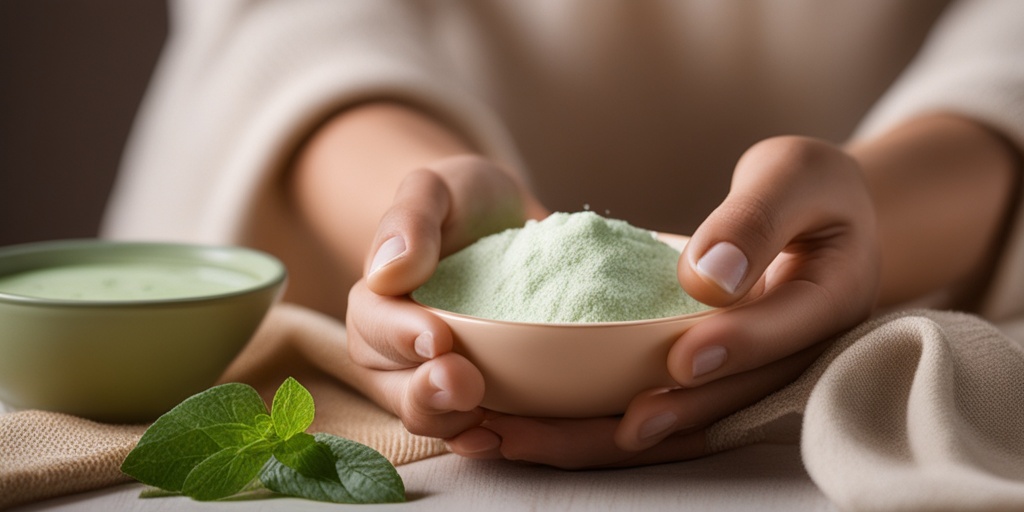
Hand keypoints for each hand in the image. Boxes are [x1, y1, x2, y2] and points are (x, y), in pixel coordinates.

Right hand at [343, 154, 544, 437]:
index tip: (437, 335)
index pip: (372, 327)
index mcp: (377, 304)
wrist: (506, 221)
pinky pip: (475, 428)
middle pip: (395, 389)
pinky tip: (505, 436)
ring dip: (455, 424)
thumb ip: (410, 217)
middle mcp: (399, 354)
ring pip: (432, 418)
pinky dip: (487, 439)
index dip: (400, 338)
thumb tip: (389, 271)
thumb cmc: (461, 200)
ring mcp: (440, 379)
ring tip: (487, 418)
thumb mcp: (436, 188)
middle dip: (426, 394)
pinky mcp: (485, 395)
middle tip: (464, 384)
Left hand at [446, 136, 878, 467]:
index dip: (737, 346)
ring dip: (609, 439)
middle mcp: (789, 357)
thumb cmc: (808, 188)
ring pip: (681, 424)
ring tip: (535, 440)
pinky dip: (595, 425)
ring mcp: (744, 379)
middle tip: (614, 427)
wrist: (816, 221)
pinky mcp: (701, 384)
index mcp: (826, 302)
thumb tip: (709, 277)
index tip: (683, 355)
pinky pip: (652, 412)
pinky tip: (530, 428)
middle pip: (729, 399)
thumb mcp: (793, 174)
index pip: (785, 331)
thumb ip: (756, 218)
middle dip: (668, 416)